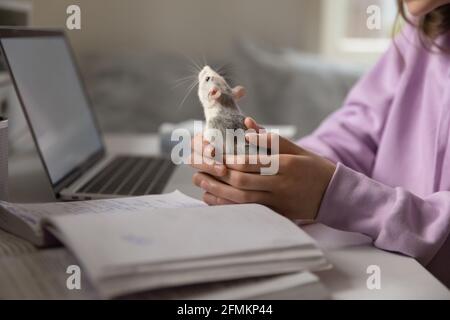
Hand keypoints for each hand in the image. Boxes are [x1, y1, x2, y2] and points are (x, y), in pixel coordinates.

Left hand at [190, 118, 336, 219]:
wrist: (334, 195)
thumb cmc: (314, 168)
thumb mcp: (297, 149)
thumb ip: (271, 139)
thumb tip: (247, 126)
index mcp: (286, 165)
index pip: (253, 163)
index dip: (230, 160)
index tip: (213, 154)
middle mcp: (281, 185)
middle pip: (243, 182)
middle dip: (217, 175)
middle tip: (197, 167)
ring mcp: (278, 203)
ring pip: (243, 200)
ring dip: (218, 192)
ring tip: (200, 182)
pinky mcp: (276, 214)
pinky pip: (248, 211)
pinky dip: (228, 205)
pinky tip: (212, 199)